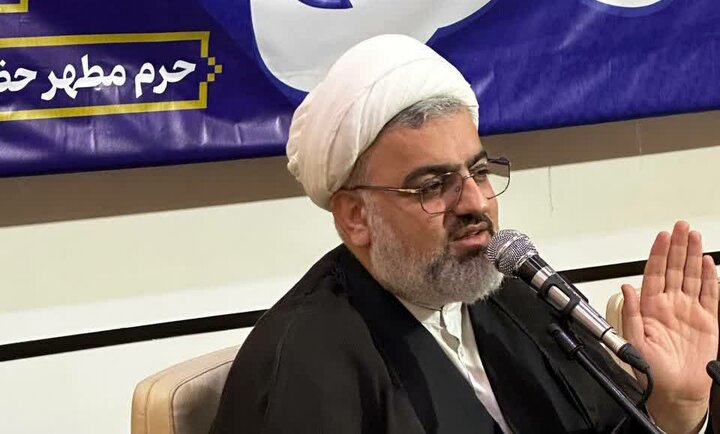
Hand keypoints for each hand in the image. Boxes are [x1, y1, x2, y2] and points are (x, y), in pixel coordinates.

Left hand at [622, 221, 718, 433]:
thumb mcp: (634, 341)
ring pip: (692, 276)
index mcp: (651, 308)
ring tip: (693, 236)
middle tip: (680, 227)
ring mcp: (689, 311)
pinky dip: (709, 278)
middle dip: (677, 246)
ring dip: (692, 255)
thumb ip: (630, 313)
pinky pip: (710, 294)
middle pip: (675, 268)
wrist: (676, 393)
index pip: (655, 273)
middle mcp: (670, 305)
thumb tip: (626, 288)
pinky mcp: (707, 321)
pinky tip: (707, 262)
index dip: (658, 254)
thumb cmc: (653, 371)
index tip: (662, 236)